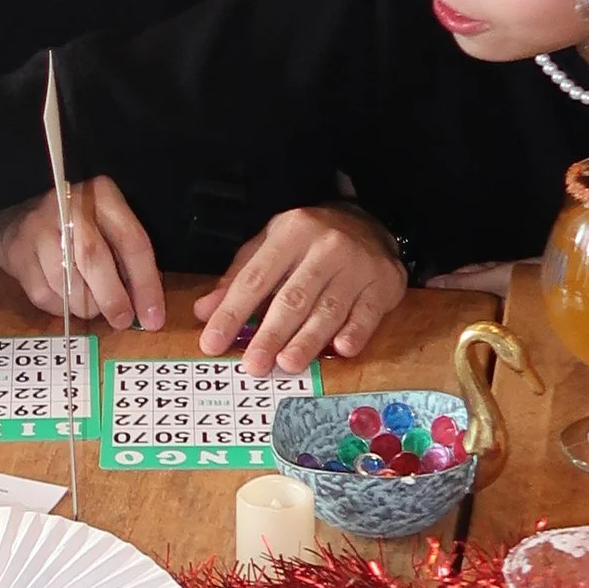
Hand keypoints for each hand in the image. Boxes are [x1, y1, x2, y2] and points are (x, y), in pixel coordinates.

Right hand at [0, 175, 165, 331]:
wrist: (16, 223)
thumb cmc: (76, 231)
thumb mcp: (108, 230)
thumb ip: (129, 261)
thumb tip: (147, 308)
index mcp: (102, 195)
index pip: (132, 241)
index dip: (145, 284)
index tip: (153, 318)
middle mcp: (68, 206)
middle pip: (95, 258)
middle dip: (113, 298)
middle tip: (122, 321)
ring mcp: (38, 228)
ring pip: (67, 281)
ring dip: (85, 305)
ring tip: (91, 306)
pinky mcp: (18, 252)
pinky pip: (45, 294)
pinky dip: (61, 307)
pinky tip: (65, 299)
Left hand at [195, 206, 406, 371]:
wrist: (368, 222)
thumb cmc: (309, 240)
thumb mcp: (270, 245)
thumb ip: (238, 277)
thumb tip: (204, 311)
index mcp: (290, 232)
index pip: (255, 278)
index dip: (232, 313)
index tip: (213, 343)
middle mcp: (325, 246)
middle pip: (293, 297)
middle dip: (270, 334)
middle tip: (253, 365)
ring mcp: (358, 264)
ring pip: (328, 309)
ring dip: (307, 340)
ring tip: (288, 364)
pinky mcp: (384, 283)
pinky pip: (367, 314)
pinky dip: (354, 333)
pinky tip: (341, 350)